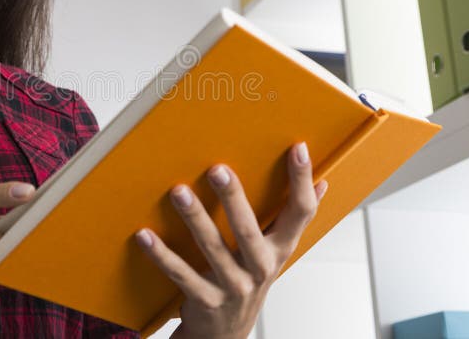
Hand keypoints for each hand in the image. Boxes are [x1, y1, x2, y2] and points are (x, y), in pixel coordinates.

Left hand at [134, 142, 326, 338]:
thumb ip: (293, 219)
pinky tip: (146, 235)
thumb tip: (323, 184)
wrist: (225, 334)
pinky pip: (181, 274)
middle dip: (233, 198)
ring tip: (179, 193)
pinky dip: (162, 254)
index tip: (298, 149)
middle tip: (218, 169)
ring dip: (195, 219)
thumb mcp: (276, 253)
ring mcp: (233, 287)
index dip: (301, 181)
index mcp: (279, 250)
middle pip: (249, 230)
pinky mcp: (206, 300)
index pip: (300, 213)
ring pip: (213, 250)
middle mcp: (260, 269)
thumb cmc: (248, 283)